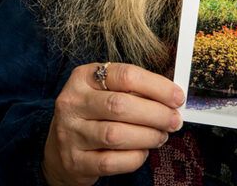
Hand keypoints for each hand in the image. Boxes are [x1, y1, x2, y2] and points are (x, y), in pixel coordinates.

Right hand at [43, 63, 184, 185]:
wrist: (59, 148)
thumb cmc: (93, 114)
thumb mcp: (105, 92)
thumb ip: (134, 91)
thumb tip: (172, 98)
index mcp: (83, 77)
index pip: (125, 75)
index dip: (157, 86)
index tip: (177, 97)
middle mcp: (72, 103)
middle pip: (120, 105)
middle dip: (156, 114)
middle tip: (174, 120)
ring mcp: (70, 133)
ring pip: (116, 135)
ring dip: (147, 136)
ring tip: (161, 136)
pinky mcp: (75, 161)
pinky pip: (111, 161)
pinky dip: (134, 157)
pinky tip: (143, 152)